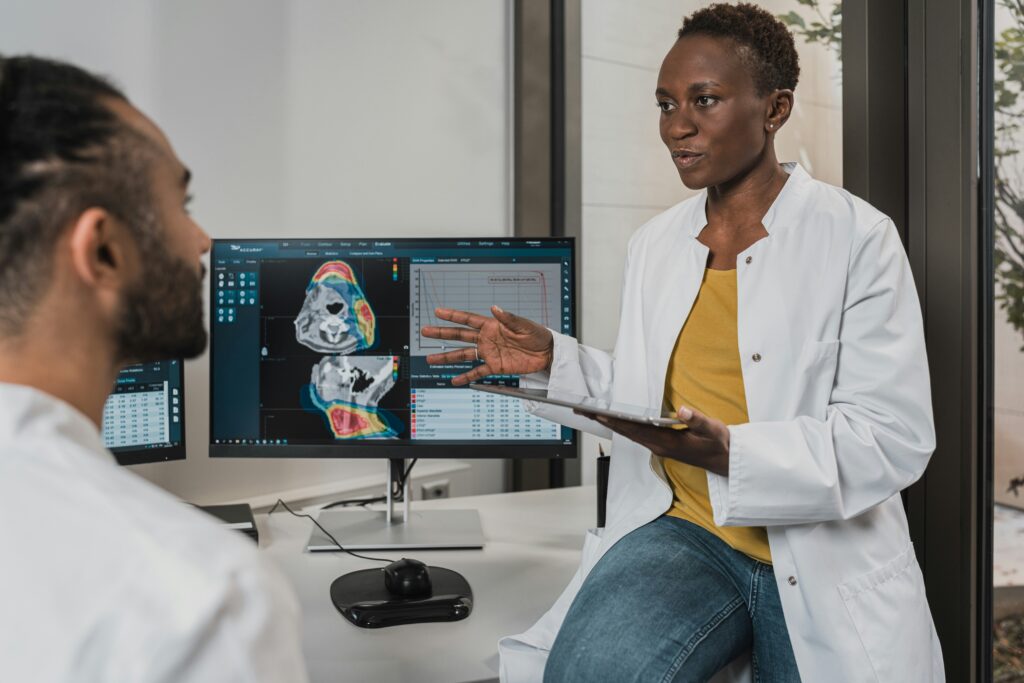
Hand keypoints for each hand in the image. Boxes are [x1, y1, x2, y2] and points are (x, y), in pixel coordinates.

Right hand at [421, 306, 553, 385]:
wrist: (547, 353)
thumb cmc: (538, 335)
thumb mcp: (524, 325)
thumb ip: (508, 318)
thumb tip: (495, 308)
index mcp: (492, 325)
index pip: (468, 319)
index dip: (453, 315)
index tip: (438, 312)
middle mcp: (487, 338)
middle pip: (460, 336)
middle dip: (442, 334)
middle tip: (426, 331)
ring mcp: (490, 353)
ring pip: (464, 355)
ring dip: (448, 357)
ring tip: (431, 359)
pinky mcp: (496, 366)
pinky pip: (478, 371)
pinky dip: (466, 376)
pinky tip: (454, 380)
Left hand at [576, 405, 730, 475]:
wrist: (726, 461)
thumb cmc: (719, 445)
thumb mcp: (713, 430)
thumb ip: (698, 420)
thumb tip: (683, 411)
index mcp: (666, 443)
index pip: (634, 429)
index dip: (615, 421)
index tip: (597, 413)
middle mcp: (658, 446)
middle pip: (625, 432)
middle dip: (603, 421)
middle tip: (582, 411)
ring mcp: (659, 447)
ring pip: (629, 434)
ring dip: (610, 424)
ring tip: (592, 413)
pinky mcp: (661, 446)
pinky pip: (636, 435)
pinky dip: (623, 426)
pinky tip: (615, 420)